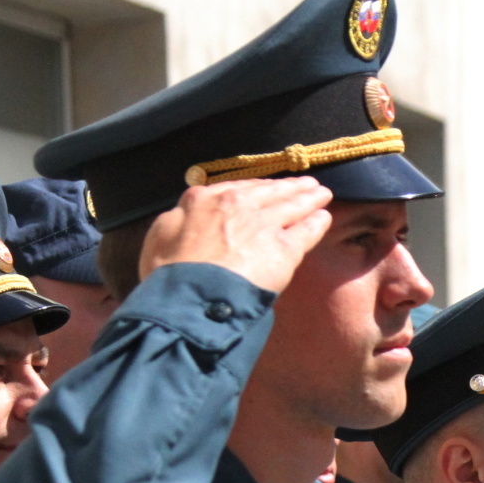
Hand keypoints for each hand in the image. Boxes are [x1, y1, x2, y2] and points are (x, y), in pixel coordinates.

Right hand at [138, 177, 333, 294]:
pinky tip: (324, 217)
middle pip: (268, 192)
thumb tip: (186, 213)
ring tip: (321, 193)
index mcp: (202, 200)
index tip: (268, 187)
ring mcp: (262, 225)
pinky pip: (305, 230)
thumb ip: (178, 219)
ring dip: (308, 197)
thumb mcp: (159, 237)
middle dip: (288, 187)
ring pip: (290, 205)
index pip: (236, 188)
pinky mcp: (284, 249)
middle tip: (306, 184)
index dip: (257, 188)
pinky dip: (316, 222)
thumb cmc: (168, 275)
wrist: (192, 298)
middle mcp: (235, 205)